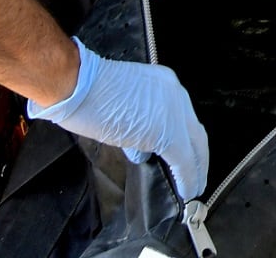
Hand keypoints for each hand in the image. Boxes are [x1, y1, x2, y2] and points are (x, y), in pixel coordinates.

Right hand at [27, 39, 208, 200]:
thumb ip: (136, 129)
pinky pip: (184, 160)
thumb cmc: (86, 92)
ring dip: (196, 169)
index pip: (183, 117)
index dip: (187, 140)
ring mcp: (175, 113)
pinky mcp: (168, 134)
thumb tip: (141, 153)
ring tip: (194, 187)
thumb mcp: (119, 108)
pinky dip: (188, 178)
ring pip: (195, 146)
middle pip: (195, 132)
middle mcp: (176, 95)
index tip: (186, 158)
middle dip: (199, 157)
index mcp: (164, 85)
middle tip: (196, 177)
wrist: (77, 85)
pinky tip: (187, 192)